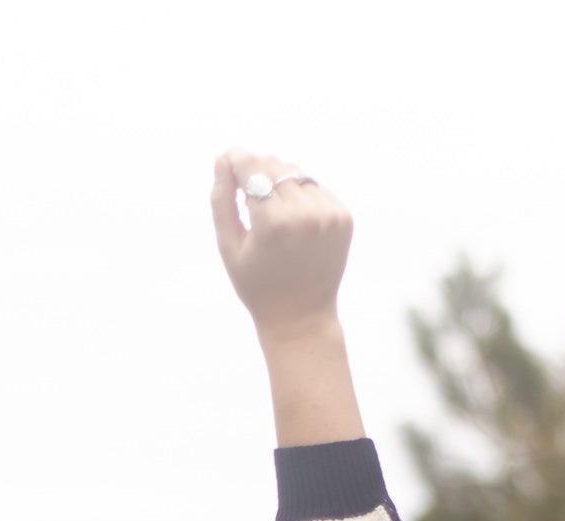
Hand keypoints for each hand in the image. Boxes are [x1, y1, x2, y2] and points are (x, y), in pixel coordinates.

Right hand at [211, 151, 353, 343]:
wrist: (301, 318)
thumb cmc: (258, 287)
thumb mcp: (229, 249)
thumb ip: (222, 201)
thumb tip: (221, 160)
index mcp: (272, 223)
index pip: (252, 168)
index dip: (237, 159)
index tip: (228, 158)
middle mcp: (304, 214)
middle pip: (274, 166)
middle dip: (257, 172)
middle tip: (248, 195)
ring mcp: (328, 215)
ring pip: (296, 173)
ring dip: (280, 183)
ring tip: (272, 214)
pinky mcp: (343, 217)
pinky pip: (316, 188)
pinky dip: (301, 197)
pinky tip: (294, 224)